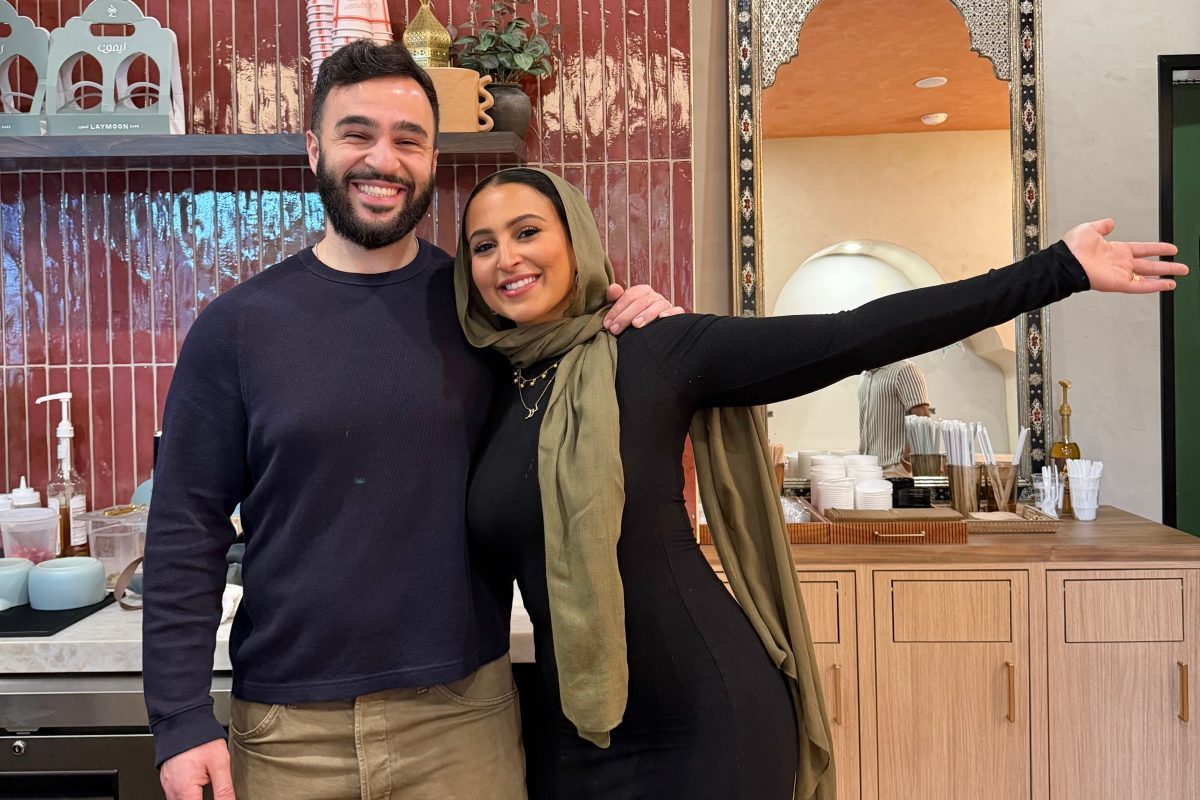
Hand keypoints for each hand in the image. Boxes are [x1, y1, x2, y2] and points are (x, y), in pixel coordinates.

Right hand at [160, 739, 234, 799]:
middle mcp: (172, 791)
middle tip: (212, 785)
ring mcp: (168, 786)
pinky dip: (188, 795)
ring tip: (206, 783)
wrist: (182, 722)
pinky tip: (196, 787)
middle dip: (201, 799)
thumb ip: (224, 790)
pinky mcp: (167, 781)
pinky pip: (176, 795)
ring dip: (194, 798)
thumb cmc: (200, 739)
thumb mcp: (220, 763)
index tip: (220, 797)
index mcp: (185, 790)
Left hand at [603, 284, 684, 332]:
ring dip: (646, 315)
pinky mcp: (677, 314)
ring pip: (658, 306)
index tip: (607, 324)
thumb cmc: (632, 320)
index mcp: (642, 291)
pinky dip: (671, 313)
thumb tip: (613, 288)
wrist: (651, 332)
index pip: (629, 296)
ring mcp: (666, 304)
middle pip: (641, 302)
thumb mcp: (622, 309)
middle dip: (626, 316)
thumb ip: (615, 299)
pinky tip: (662, 318)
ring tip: (635, 325)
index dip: (617, 309)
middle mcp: (655, 296)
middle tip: (614, 329)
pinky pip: (677, 311)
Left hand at [1062, 219, 1187, 293]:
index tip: (1170, 249)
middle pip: (1149, 265)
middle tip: (1182, 267)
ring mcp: (1121, 274)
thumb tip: (1110, 222)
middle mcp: (1120, 263)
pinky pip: (1140, 286)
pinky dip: (1154, 286)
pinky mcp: (1119, 283)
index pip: (1143, 249)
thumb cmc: (1073, 248)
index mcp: (1116, 250)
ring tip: (1179, 277)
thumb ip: (1102, 226)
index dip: (1157, 248)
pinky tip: (1167, 285)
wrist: (1066, 262)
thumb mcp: (1090, 229)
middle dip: (1167, 265)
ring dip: (1164, 276)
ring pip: (1148, 277)